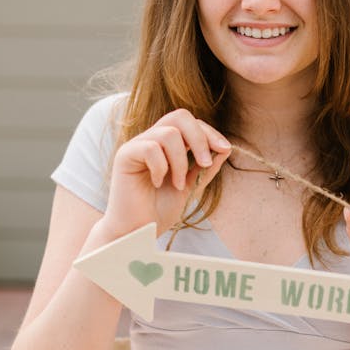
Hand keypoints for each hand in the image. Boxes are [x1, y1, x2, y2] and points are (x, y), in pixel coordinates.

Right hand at [101, 109, 231, 239]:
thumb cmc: (159, 211)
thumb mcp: (191, 187)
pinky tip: (158, 183)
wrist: (138, 232)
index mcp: (167, 144)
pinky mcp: (124, 156)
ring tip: (178, 184)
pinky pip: (150, 148)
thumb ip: (205, 168)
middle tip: (205, 163)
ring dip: (180, 161)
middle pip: (180, 116)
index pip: (190, 123)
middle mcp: (151, 139)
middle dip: (199, 138)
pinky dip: (161, 167)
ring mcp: (137, 146)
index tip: (225, 149)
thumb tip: (225, 148)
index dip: (209, 132)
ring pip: (168, 133)